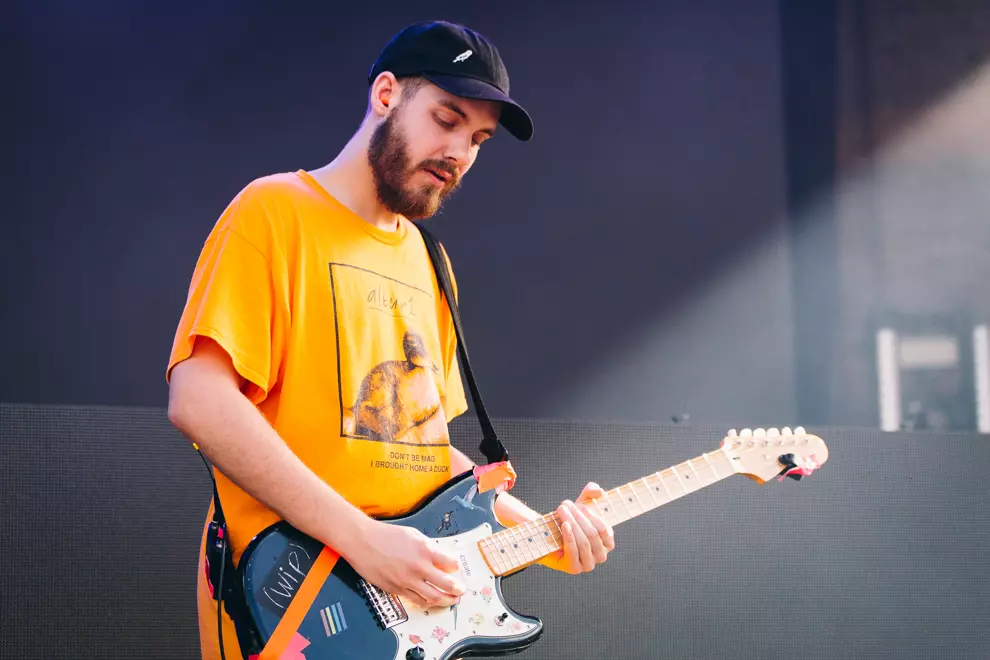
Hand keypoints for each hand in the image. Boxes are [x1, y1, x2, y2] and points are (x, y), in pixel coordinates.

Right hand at [342, 519, 464, 607]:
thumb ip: (428, 547)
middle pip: (446, 584)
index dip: (455, 567)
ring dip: (445, 600)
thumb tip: (439, 557)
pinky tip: (432, 601)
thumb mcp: (413, 534)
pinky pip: (416, 600)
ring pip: (432, 597)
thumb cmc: (387, 535)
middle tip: (462, 591)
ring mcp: (408, 581)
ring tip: (451, 600)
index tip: (456, 569)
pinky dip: (427, 602)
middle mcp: (419, 568)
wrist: (363, 542)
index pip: (450, 563)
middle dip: (457, 590)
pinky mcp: (397, 590)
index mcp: (425, 550)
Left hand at [539, 482, 615, 573]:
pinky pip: (574, 552)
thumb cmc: (570, 521)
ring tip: (562, 511)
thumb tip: (598, 491)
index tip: (578, 504)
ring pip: (584, 543)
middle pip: (592, 535)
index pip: (604, 530)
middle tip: (565, 505)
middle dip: (579, 518)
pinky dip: (569, 537)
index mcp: (607, 543)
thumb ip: (591, 493)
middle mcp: (601, 556)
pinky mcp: (574, 568)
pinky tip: (564, 525)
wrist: (549, 538)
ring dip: (572, 524)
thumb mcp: (581, 505)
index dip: (592, 516)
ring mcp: (588, 564)